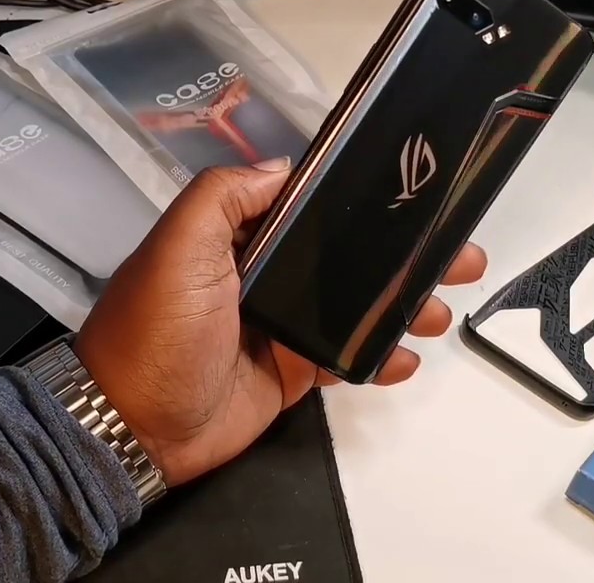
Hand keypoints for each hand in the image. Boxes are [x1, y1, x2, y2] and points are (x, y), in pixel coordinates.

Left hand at [75, 159, 486, 485]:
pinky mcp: (294, 373)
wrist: (135, 426)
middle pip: (348, 256)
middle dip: (404, 254)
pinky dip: (381, 358)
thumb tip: (284, 167)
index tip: (414, 192)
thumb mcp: (178, 245)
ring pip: (357, 307)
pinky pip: (347, 359)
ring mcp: (284, 326)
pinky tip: (408, 358)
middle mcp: (266, 275)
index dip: (360, 199)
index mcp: (240, 238)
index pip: (310, 207)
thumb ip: (226, 197)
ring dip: (404, 304)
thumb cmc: (156, 328)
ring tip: (440, 310)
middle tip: (458, 256)